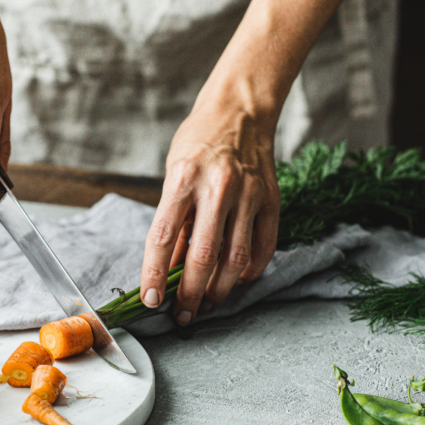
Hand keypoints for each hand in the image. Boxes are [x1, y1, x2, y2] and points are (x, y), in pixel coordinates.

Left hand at [139, 84, 280, 324]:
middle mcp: (217, 188)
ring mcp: (249, 195)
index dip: (155, 275)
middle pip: (202, 256)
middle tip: (182, 314)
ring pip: (235, 260)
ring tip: (206, 304)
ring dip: (219, 291)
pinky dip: (249, 272)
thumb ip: (174, 220)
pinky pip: (263, 247)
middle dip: (189, 295)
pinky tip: (236, 281)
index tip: (152, 300)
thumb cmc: (197, 143)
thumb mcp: (173, 175)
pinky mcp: (272, 200)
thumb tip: (171, 268)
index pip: (163, 238)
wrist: (240, 110)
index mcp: (183, 179)